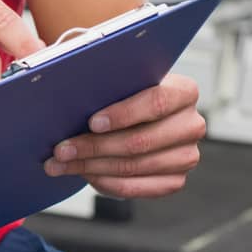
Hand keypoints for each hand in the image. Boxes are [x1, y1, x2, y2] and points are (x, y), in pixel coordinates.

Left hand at [44, 74, 205, 197]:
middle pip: (142, 141)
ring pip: (135, 167)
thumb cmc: (117, 88)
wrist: (127, 113)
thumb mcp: (110, 71)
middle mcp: (191, 124)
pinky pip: (138, 188)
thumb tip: (60, 64)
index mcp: (183, 91)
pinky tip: (84, 174)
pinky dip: (106, 183)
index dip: (124, 114)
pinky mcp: (175, 180)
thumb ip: (96, 62)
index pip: (158, 102)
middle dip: (95, 146)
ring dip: (93, 167)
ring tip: (61, 163)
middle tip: (61, 149)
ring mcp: (186, 155)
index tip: (92, 122)